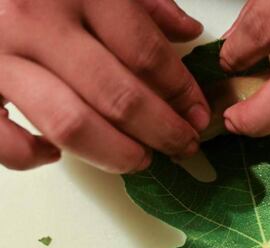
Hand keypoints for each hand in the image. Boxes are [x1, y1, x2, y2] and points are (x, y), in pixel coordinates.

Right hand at [0, 0, 209, 172]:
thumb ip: (146, 3)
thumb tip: (189, 32)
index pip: (148, 55)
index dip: (182, 93)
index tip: (198, 115)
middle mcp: (38, 23)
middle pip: (119, 97)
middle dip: (162, 131)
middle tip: (183, 145)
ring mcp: (0, 57)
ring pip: (72, 125)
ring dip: (117, 153)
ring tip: (142, 158)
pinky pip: (3, 139)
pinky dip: (29, 155)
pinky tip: (54, 153)